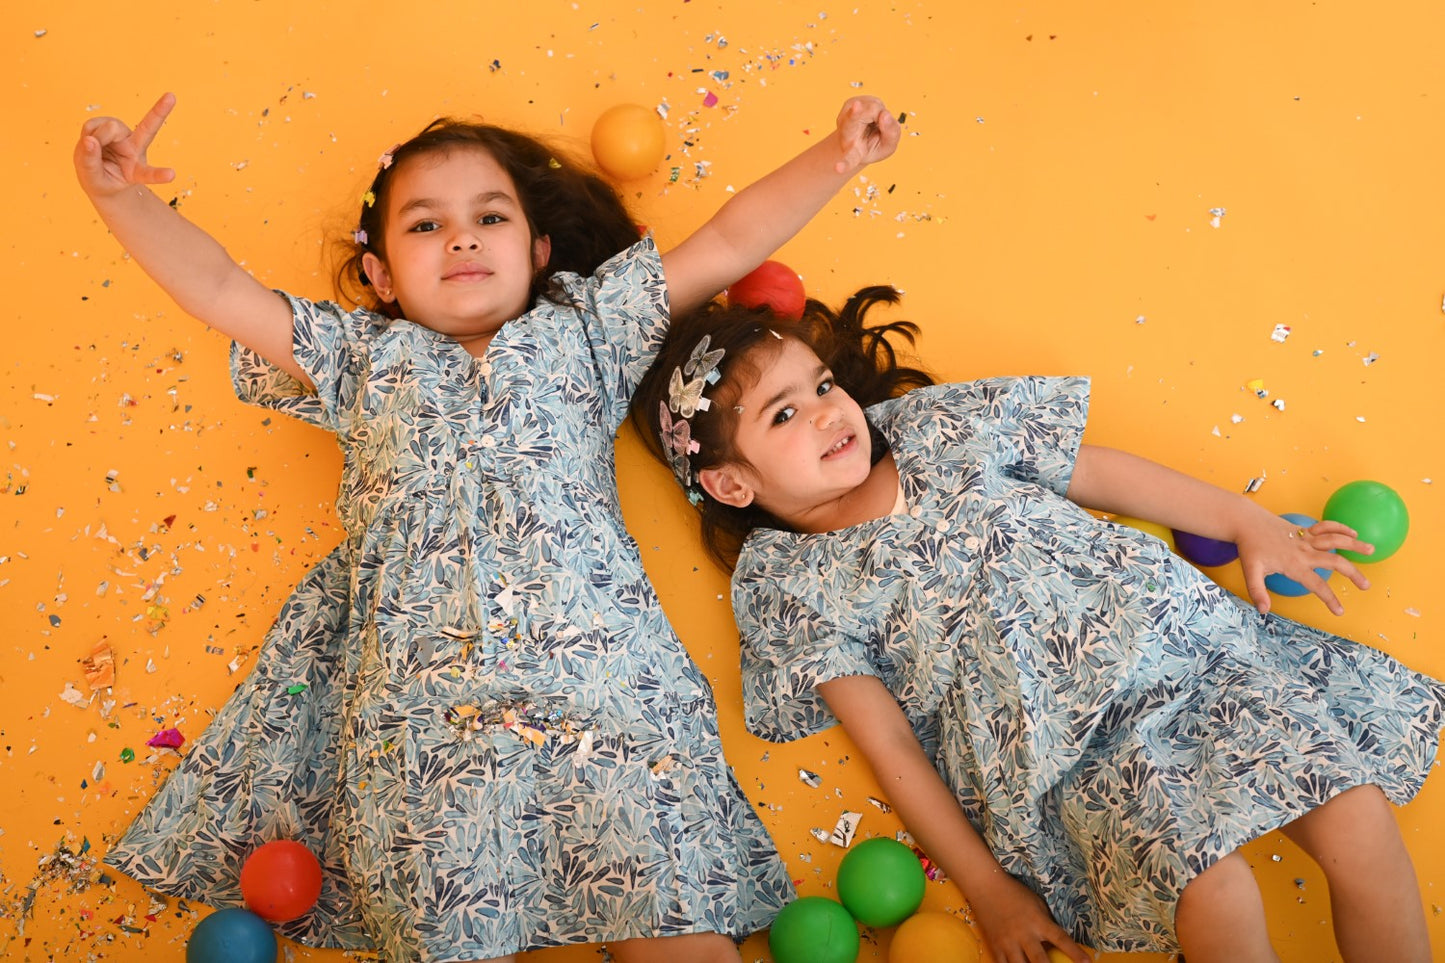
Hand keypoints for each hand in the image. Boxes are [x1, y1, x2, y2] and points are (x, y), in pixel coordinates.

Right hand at [75, 93, 177, 199]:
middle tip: (172, 96)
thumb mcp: (94, 180)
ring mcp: (124, 135)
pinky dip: (87, 133)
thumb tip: (89, 140)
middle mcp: (135, 149)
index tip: (172, 175)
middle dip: (159, 111)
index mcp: (137, 171)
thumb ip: (90, 163)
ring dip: (96, 138)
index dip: (159, 175)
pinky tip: (91, 141)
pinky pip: (93, 124)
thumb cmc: (101, 179)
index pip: (150, 174)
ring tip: (94, 150)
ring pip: (109, 128)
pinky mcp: (111, 125)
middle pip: (147, 129)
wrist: (95, 172)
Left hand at [832, 95, 900, 173]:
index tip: (838, 168)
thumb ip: (891, 134)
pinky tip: (873, 115)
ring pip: (871, 107)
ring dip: (881, 113)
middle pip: (857, 120)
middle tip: (882, 117)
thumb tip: (885, 114)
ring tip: (877, 122)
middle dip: (866, 114)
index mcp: (853, 153)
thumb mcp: (888, 147)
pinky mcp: (848, 103)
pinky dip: (878, 107)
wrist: (864, 133)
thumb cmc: (876, 143)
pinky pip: (871, 101)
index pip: (850, 159)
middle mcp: (846, 134)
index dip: (845, 164)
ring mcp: (844, 117)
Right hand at [969, 872, 1093, 962]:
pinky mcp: (995, 946)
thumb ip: (1046, 924)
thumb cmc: (1015, 893)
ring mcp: (1008, 942)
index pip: (1061, 939)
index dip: (1075, 953)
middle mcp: (1025, 934)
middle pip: (1040, 961)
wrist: (986, 886)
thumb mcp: (1037, 904)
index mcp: (1038, 922)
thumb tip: (1054, 946)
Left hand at [1237, 516, 1371, 615]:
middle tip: (1366, 586)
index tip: (1340, 611)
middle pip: (1335, 561)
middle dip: (1353, 574)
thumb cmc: (1250, 548)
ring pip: (1335, 540)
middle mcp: (1304, 552)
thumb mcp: (1250, 572)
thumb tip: (1264, 611)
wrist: (1246, 523)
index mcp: (1294, 565)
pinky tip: (1353, 532)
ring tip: (1372, 550)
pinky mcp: (1305, 529)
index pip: (1317, 585)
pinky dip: (1340, 528)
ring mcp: (1306, 538)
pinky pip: (1326, 526)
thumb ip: (1257, 591)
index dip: (1330, 599)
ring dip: (1354, 544)